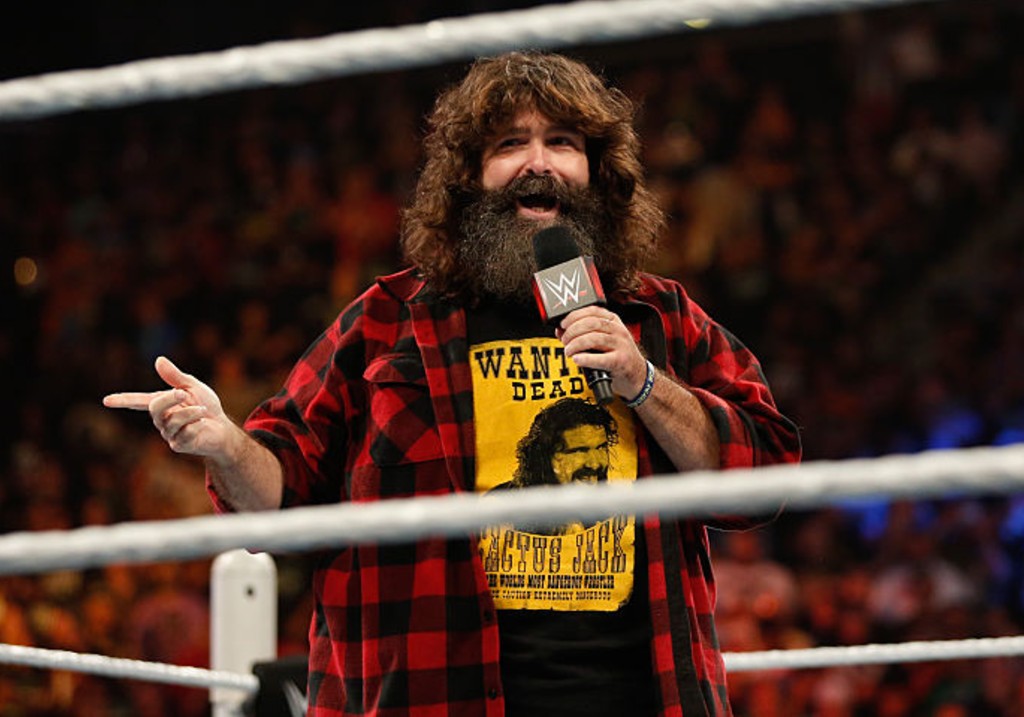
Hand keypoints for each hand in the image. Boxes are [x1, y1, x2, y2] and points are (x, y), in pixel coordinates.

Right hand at [103, 356, 237, 460]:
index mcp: (161, 404)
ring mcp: (169, 433)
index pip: (138, 401)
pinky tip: (203, 424)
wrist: (222, 428)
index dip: (122, 400)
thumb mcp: (192, 387)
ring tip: (202, 409)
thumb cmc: (206, 406)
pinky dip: (197, 424)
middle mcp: (161, 419)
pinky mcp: (179, 445)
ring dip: (190, 412)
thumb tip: (158, 360)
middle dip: (169, 398)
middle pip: (155, 407)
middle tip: (183, 393)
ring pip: (171, 420)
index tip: (106, 400)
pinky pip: (184, 432)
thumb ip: (175, 376)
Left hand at [556, 307, 647, 400]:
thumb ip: (582, 334)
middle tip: (564, 340)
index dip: (574, 316)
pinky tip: (577, 359)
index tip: (563, 324)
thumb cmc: (617, 356)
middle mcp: (618, 330)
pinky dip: (585, 359)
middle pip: (591, 324)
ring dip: (576, 345)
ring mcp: (621, 345)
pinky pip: (600, 358)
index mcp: (613, 321)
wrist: (637, 375)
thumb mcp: (602, 341)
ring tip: (569, 351)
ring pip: (593, 338)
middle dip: (573, 331)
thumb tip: (560, 332)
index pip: (592, 311)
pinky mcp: (621, 361)